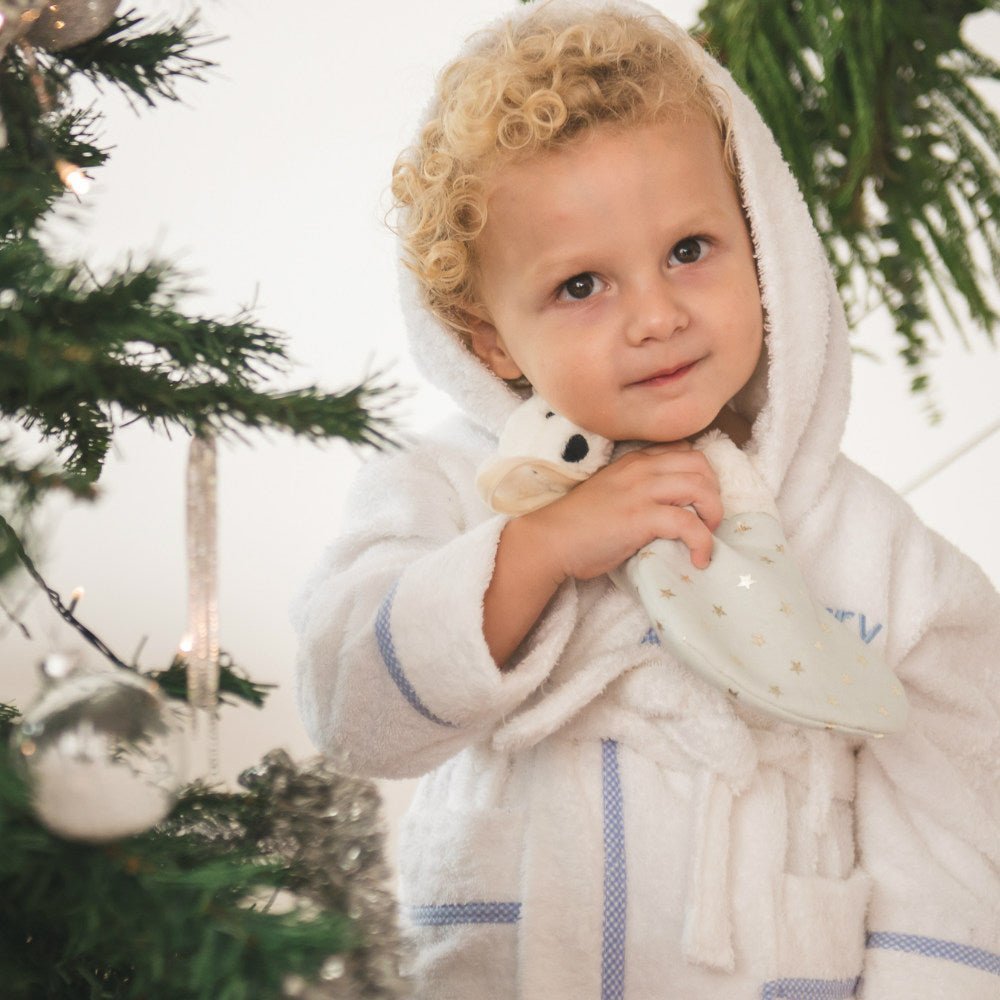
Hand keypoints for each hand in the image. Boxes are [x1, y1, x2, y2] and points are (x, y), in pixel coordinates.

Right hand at [518, 441, 722, 582]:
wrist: (550, 539)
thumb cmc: (577, 524)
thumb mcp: (611, 493)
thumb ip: (638, 491)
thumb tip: (668, 507)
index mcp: (634, 461)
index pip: (684, 451)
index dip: (702, 475)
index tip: (699, 501)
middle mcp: (641, 469)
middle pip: (700, 464)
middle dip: (714, 493)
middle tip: (708, 520)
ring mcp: (641, 491)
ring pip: (701, 487)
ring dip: (714, 514)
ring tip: (707, 537)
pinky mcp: (641, 517)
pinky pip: (689, 523)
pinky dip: (702, 542)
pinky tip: (698, 559)